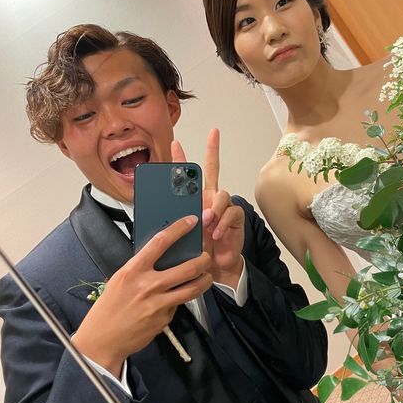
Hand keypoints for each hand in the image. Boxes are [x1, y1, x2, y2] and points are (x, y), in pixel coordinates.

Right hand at [73, 216, 211, 376]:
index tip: (192, 221)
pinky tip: (176, 299)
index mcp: (133, 270)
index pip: (160, 242)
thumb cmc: (110, 306)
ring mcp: (158, 303)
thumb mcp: (121, 279)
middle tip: (207, 257)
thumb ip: (142, 267)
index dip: (179, 229)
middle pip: (188, 267)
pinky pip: (179, 304)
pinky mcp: (164, 319)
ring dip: (205, 280)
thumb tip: (164, 254)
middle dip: (204, 260)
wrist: (102, 340)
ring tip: (207, 276)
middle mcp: (148, 285)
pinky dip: (181, 300)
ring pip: (193, 288)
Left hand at [171, 129, 244, 288]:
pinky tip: (216, 233)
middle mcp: (210, 199)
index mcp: (193, 201)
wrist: (213, 268)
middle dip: (212, 150)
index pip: (186, 178)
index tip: (175, 144)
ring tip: (206, 222)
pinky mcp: (235, 217)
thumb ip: (175, 222)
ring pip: (221, 194)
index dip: (180, 161)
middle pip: (213, 170)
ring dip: (213, 207)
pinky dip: (222, 223)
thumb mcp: (180, 235)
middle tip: (213, 133)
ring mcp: (224, 207)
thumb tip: (166, 215)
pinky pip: (230, 212)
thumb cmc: (196, 250)